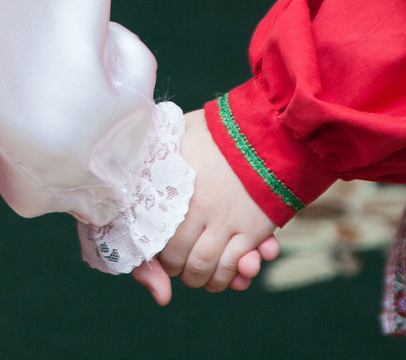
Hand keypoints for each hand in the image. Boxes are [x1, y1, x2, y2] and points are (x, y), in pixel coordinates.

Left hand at [157, 108, 280, 292]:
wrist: (269, 128)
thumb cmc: (220, 128)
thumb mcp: (181, 132)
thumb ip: (162, 150)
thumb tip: (136, 155)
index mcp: (174, 188)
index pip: (155, 234)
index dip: (155, 249)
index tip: (160, 249)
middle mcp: (196, 209)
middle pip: (177, 258)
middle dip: (177, 268)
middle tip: (180, 265)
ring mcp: (225, 221)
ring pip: (205, 268)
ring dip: (202, 278)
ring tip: (202, 273)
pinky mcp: (253, 229)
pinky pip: (235, 265)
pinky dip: (229, 276)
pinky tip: (227, 271)